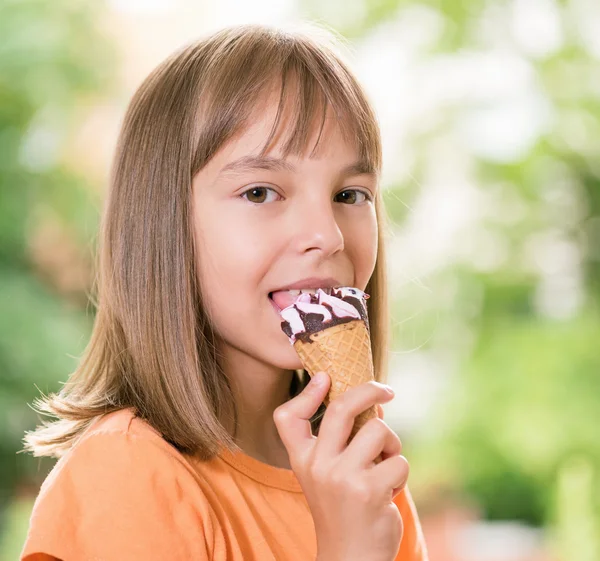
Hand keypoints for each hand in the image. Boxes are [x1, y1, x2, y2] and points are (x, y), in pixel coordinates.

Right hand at [274, 372, 408, 560]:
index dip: (306, 392)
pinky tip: (388, 491)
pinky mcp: (369, 490)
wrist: (350, 558)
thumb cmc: (343, 509)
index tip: (326, 377)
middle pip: (341, 408)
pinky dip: (400, 472)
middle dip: (369, 390)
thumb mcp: (328, 474)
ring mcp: (341, 477)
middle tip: (386, 391)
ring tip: (385, 465)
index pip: (289, 418)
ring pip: (379, 430)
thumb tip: (373, 403)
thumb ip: (341, 441)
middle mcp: (317, 465)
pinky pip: (398, 461)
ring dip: (391, 444)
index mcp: (302, 459)